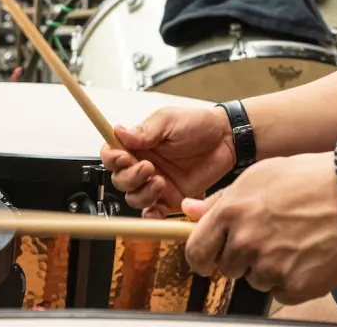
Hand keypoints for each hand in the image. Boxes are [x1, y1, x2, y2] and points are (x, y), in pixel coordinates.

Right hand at [100, 106, 234, 216]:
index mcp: (138, 144)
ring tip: (161, 182)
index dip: (111, 159)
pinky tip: (158, 207)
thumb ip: (144, 131)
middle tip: (150, 168)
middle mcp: (143, 164)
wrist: (226, 140)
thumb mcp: (169, 121)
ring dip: (142, 194)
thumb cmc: (198, 124)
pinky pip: (153, 212)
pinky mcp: (170, 197)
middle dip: (130, 177)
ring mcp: (156, 182)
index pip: (111, 154)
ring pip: (133, 198)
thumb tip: (118, 132)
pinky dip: (151, 215)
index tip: (123, 157)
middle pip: (119, 179)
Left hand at [182, 152, 336, 302]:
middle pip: (228, 268)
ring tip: (294, 241)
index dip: (201, 259)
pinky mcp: (295, 286)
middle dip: (243, 258)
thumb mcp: (259, 176)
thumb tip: (189, 210)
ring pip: (255, 280)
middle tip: (270, 237)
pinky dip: (291, 281)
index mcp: (231, 212)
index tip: (208, 261)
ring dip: (268, 268)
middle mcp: (246, 242)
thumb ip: (220, 200)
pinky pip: (280, 292)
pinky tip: (306, 256)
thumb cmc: (311, 179)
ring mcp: (270, 266)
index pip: (196, 252)